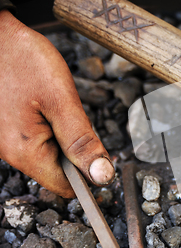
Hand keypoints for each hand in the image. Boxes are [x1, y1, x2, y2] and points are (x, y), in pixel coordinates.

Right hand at [0, 10, 114, 197]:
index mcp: (25, 151)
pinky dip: (52, 126)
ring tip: (57, 105)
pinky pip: (38, 138)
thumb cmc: (23, 60)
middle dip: (77, 151)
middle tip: (76, 117)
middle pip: (59, 171)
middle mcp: (11, 152)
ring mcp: (6, 140)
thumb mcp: (61, 100)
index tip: (105, 158)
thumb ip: (82, 141)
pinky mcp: (7, 127)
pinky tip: (47, 104)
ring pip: (50, 153)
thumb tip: (102, 176)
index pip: (66, 187)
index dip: (90, 177)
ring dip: (65, 136)